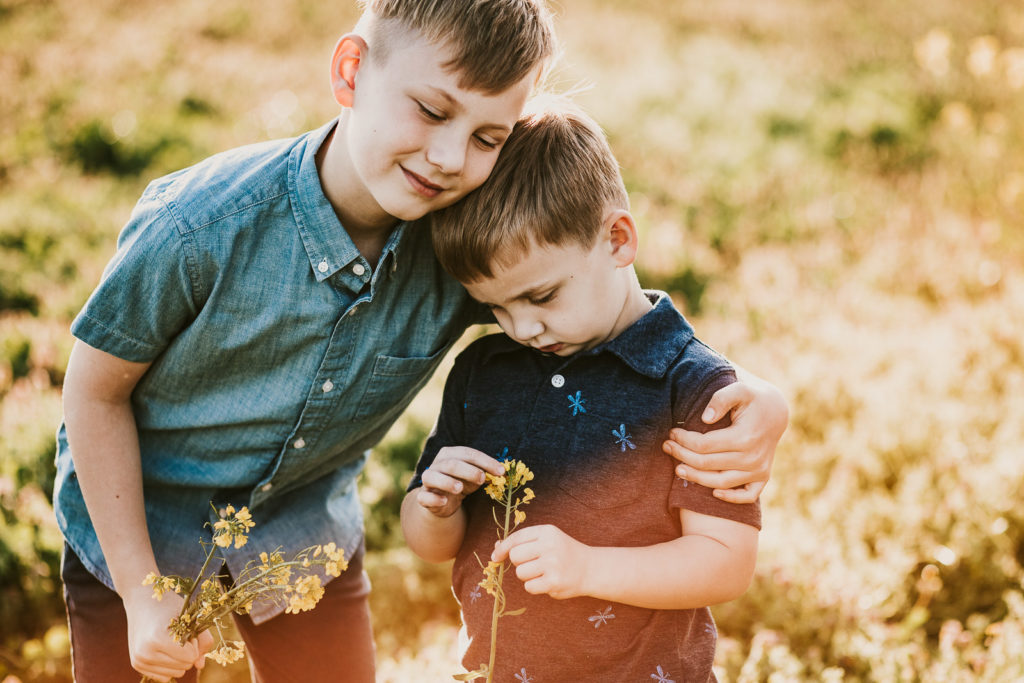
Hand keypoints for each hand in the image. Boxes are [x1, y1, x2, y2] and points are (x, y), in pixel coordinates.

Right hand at [124, 586, 212, 681]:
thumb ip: (203, 641)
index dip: (194, 643)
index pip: (191, 657)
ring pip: (175, 673)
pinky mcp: (136, 664)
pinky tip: (163, 649)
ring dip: (178, 659)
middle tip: (178, 633)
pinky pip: (164, 676)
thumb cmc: (169, 606)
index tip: (186, 629)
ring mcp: (139, 660)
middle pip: (184, 666)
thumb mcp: (190, 617)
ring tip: (170, 640)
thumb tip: (200, 665)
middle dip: (187, 651)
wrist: (141, 600)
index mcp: (157, 639)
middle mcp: (145, 653)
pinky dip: (169, 666)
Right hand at [417, 446, 504, 517]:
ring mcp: (428, 480)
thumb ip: (484, 472)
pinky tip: (444, 501)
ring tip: (459, 488)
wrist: (443, 502)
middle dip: (468, 470)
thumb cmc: (461, 483)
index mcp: (450, 454)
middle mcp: (437, 464)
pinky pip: (424, 496)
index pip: (468, 454)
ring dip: (446, 481)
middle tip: (482, 478)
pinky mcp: (423, 496)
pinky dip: (433, 498)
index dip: (485, 461)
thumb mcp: (474, 476)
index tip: (501, 471)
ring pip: (432, 477)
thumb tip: (502, 471)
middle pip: (451, 464)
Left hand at [491, 525, 589, 599]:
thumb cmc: (563, 553)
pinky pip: (529, 587)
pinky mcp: (554, 582)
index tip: (496, 556)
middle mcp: (549, 545)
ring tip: (543, 573)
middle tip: (533, 564)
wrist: (590, 568)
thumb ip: (524, 542)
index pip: (516, 538)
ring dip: (527, 576)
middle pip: (515, 556)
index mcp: (546, 531)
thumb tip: (497, 548)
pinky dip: (535, 586)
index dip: (502, 548)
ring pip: (520, 573)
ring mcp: (552, 564)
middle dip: (519, 563)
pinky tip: (547, 581)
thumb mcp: (547, 539)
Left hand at [663, 376, 787, 502]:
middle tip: (667, 447)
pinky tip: (714, 492)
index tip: (671, 433)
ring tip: (677, 469)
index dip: (683, 440)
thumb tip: (705, 418)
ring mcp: (759, 470)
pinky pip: (747, 495)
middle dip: (682, 456)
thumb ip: (721, 399)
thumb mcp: (739, 389)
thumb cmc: (752, 398)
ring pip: (721, 482)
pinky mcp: (763, 477)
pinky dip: (731, 498)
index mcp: (744, 437)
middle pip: (707, 464)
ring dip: (696, 478)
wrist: (776, 411)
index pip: (704, 445)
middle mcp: (753, 457)